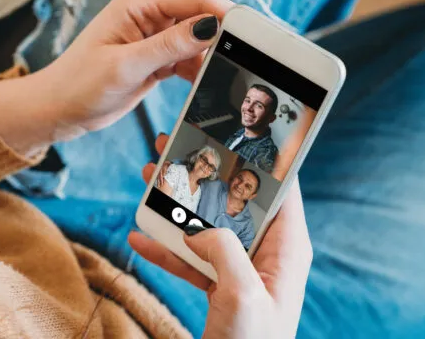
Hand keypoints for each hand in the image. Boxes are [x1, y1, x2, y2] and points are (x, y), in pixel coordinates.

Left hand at [0, 0, 232, 155]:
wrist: (59, 109)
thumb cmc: (80, 83)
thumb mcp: (126, 66)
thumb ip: (169, 46)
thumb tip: (210, 26)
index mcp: (141, 0)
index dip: (226, 16)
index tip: (252, 39)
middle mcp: (151, 11)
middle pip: (203, 17)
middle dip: (221, 39)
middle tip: (241, 65)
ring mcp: (155, 35)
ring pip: (200, 41)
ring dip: (211, 59)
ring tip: (222, 81)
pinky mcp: (157, 56)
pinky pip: (189, 58)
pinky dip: (198, 72)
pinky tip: (205, 87)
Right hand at [129, 135, 312, 338]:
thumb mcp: (243, 294)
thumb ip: (224, 250)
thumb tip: (199, 229)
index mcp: (286, 249)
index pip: (279, 189)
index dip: (259, 158)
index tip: (232, 130)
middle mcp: (265, 255)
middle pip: (232, 201)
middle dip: (202, 174)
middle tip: (174, 145)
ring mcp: (240, 270)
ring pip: (206, 225)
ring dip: (175, 205)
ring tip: (149, 178)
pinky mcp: (218, 287)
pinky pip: (189, 259)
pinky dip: (164, 248)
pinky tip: (139, 237)